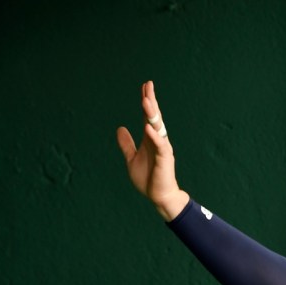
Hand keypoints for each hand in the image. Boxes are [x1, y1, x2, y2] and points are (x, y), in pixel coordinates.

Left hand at [117, 81, 188, 219]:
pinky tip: (147, 127)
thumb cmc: (148, 178)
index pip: (147, 117)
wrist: (159, 196)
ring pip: (157, 127)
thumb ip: (126, 144)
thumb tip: (120, 128)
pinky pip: (159, 145)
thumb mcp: (131, 159)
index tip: (145, 86)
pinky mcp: (165, 159)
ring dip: (152, 114)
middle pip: (154, 117)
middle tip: (148, 86)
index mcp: (149, 139)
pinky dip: (153, 136)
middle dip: (151, 101)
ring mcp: (162, 148)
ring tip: (146, 101)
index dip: (146, 101)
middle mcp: (157, 140)